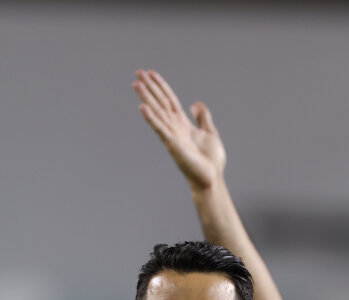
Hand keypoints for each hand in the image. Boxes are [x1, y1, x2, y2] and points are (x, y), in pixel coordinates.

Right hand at [133, 69, 224, 193]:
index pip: (170, 100)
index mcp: (183, 123)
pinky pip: (160, 129)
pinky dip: (152, 119)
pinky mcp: (172, 145)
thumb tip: (195, 103)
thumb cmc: (211, 160)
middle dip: (149, 87)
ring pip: (157, 112)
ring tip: (136, 84)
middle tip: (137, 72)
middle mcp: (175, 127)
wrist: (212, 178)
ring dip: (146, 98)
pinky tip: (142, 108)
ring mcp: (172, 136)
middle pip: (160, 102)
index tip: (150, 73)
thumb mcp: (210, 132)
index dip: (161, 86)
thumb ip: (203, 117)